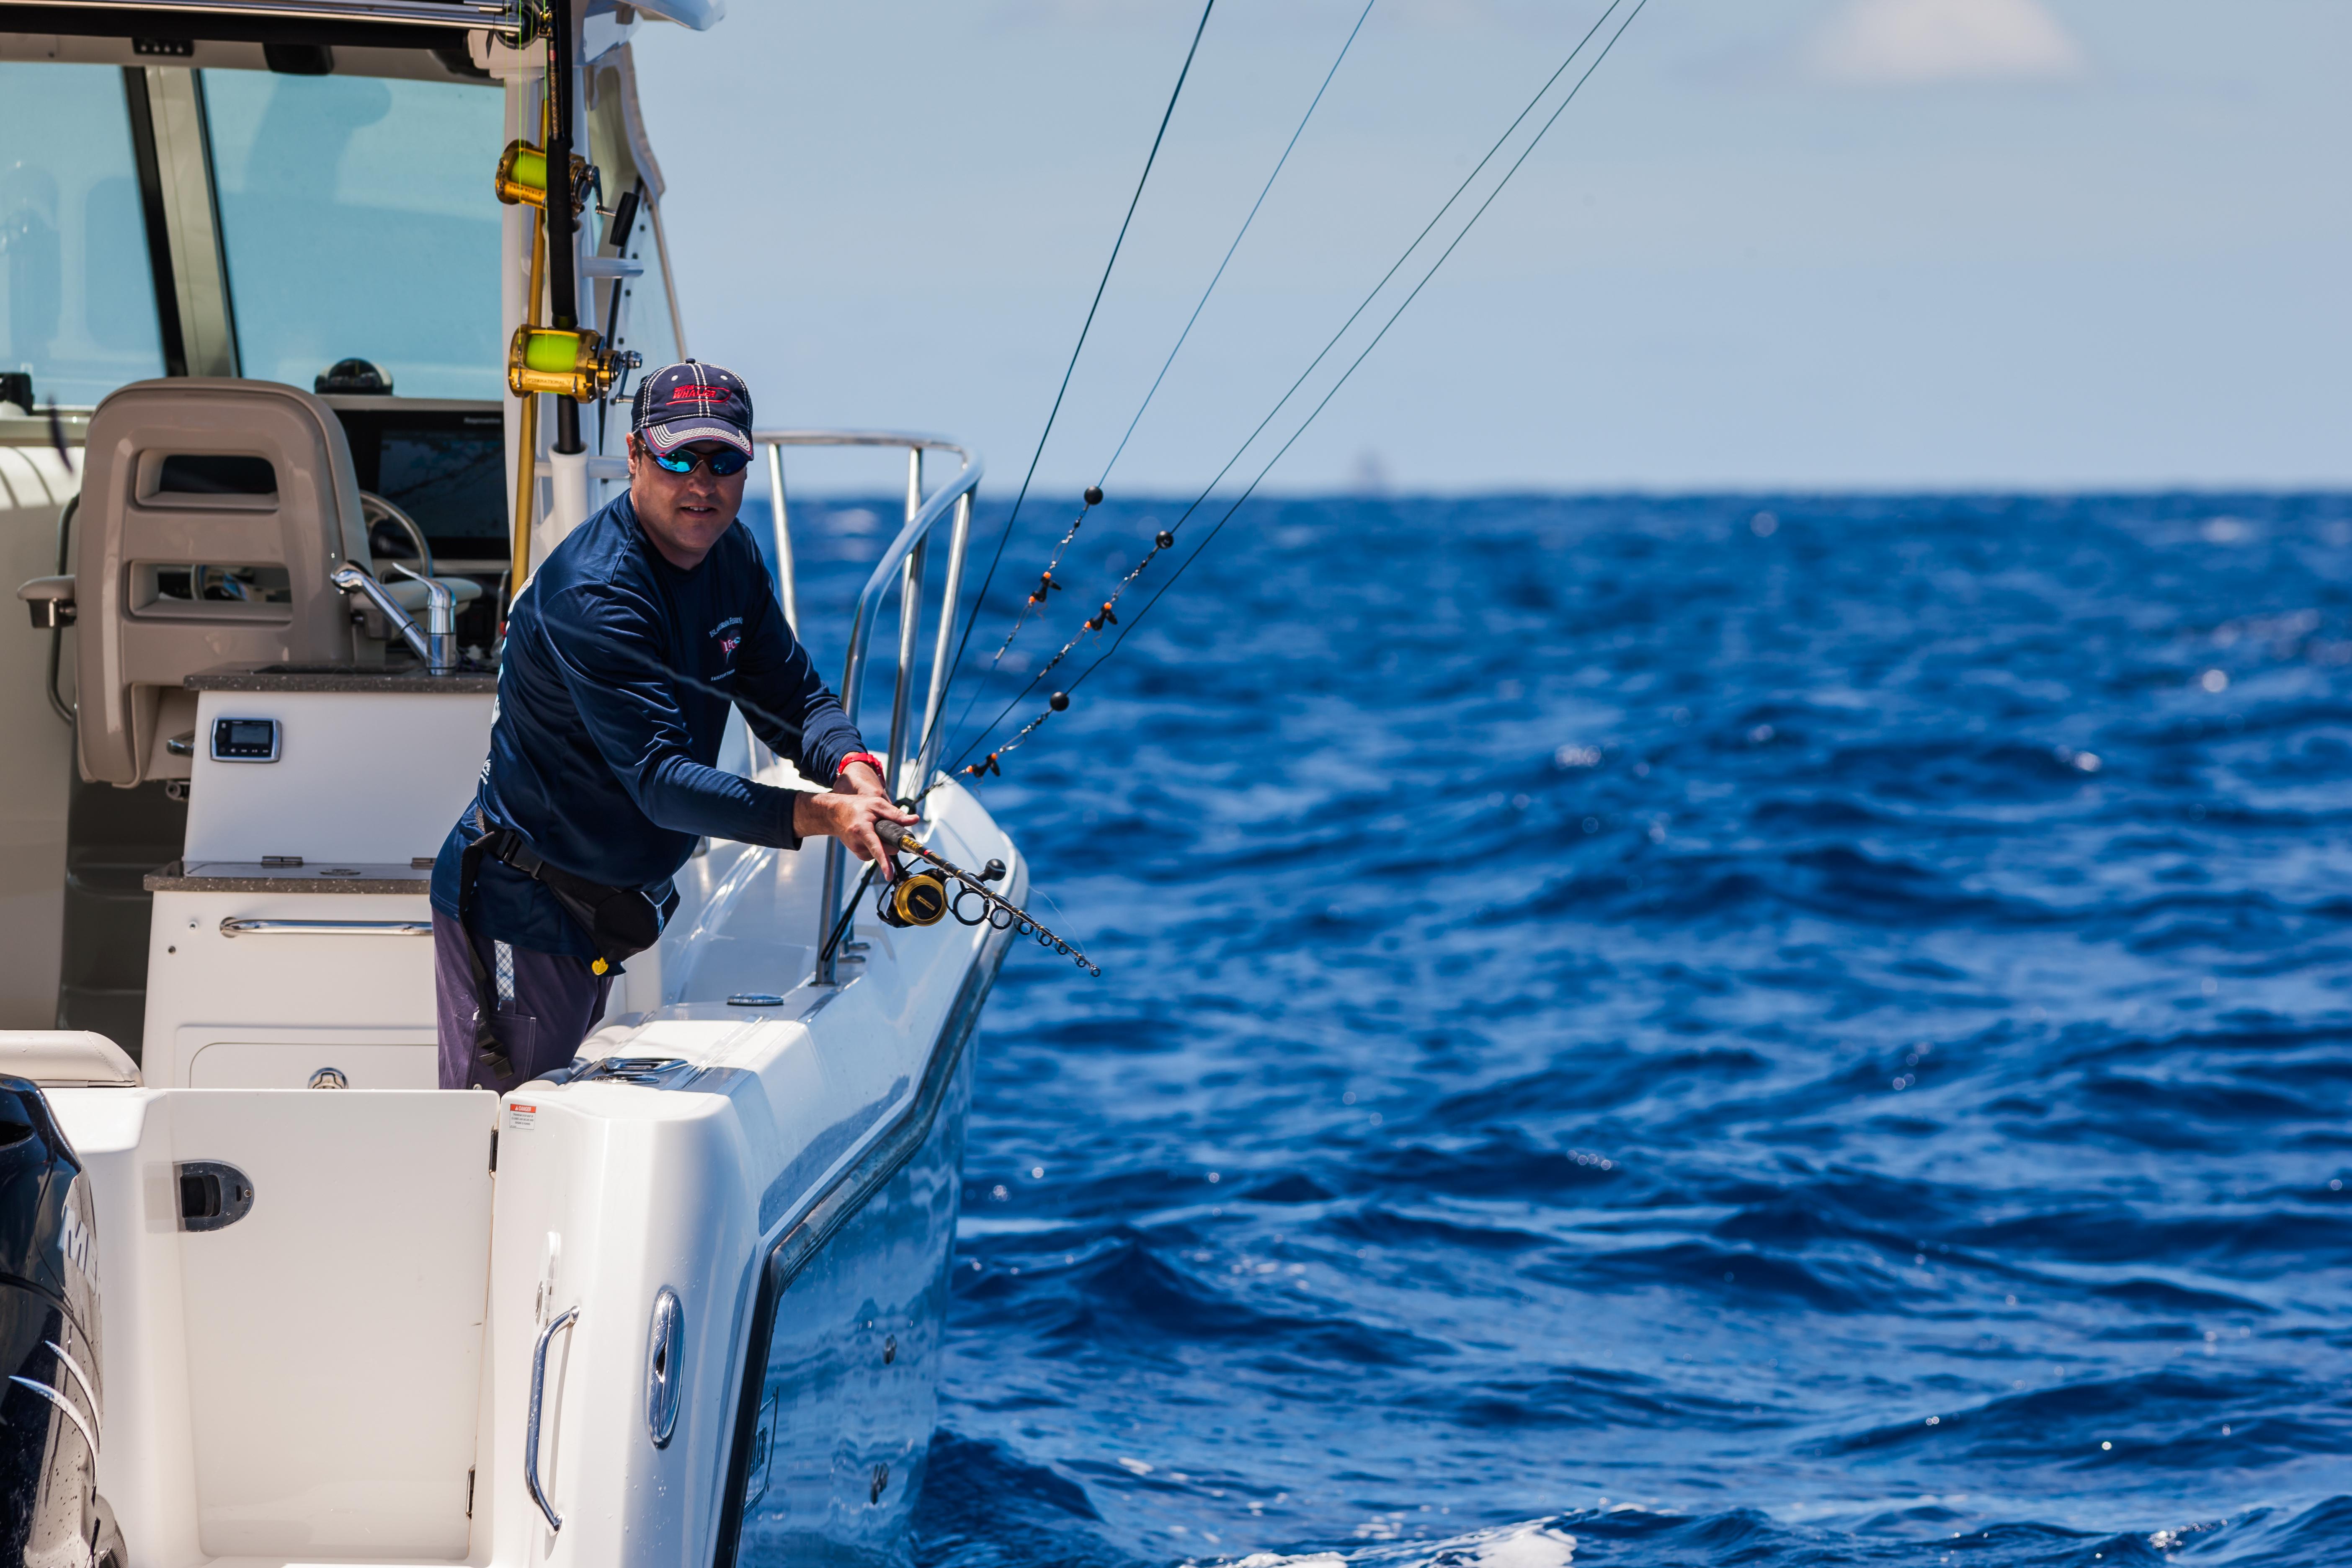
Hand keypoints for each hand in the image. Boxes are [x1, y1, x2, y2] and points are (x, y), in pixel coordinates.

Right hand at [794, 766, 917, 876]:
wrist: (835, 814)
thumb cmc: (855, 807)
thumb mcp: (877, 804)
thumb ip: (896, 814)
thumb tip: (914, 820)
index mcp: (862, 831)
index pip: (876, 849)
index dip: (884, 862)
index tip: (889, 875)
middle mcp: (859, 844)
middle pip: (886, 850)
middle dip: (892, 841)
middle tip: (885, 827)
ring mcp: (858, 851)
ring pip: (882, 852)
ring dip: (884, 843)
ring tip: (873, 829)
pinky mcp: (859, 854)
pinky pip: (876, 853)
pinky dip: (878, 845)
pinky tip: (871, 835)